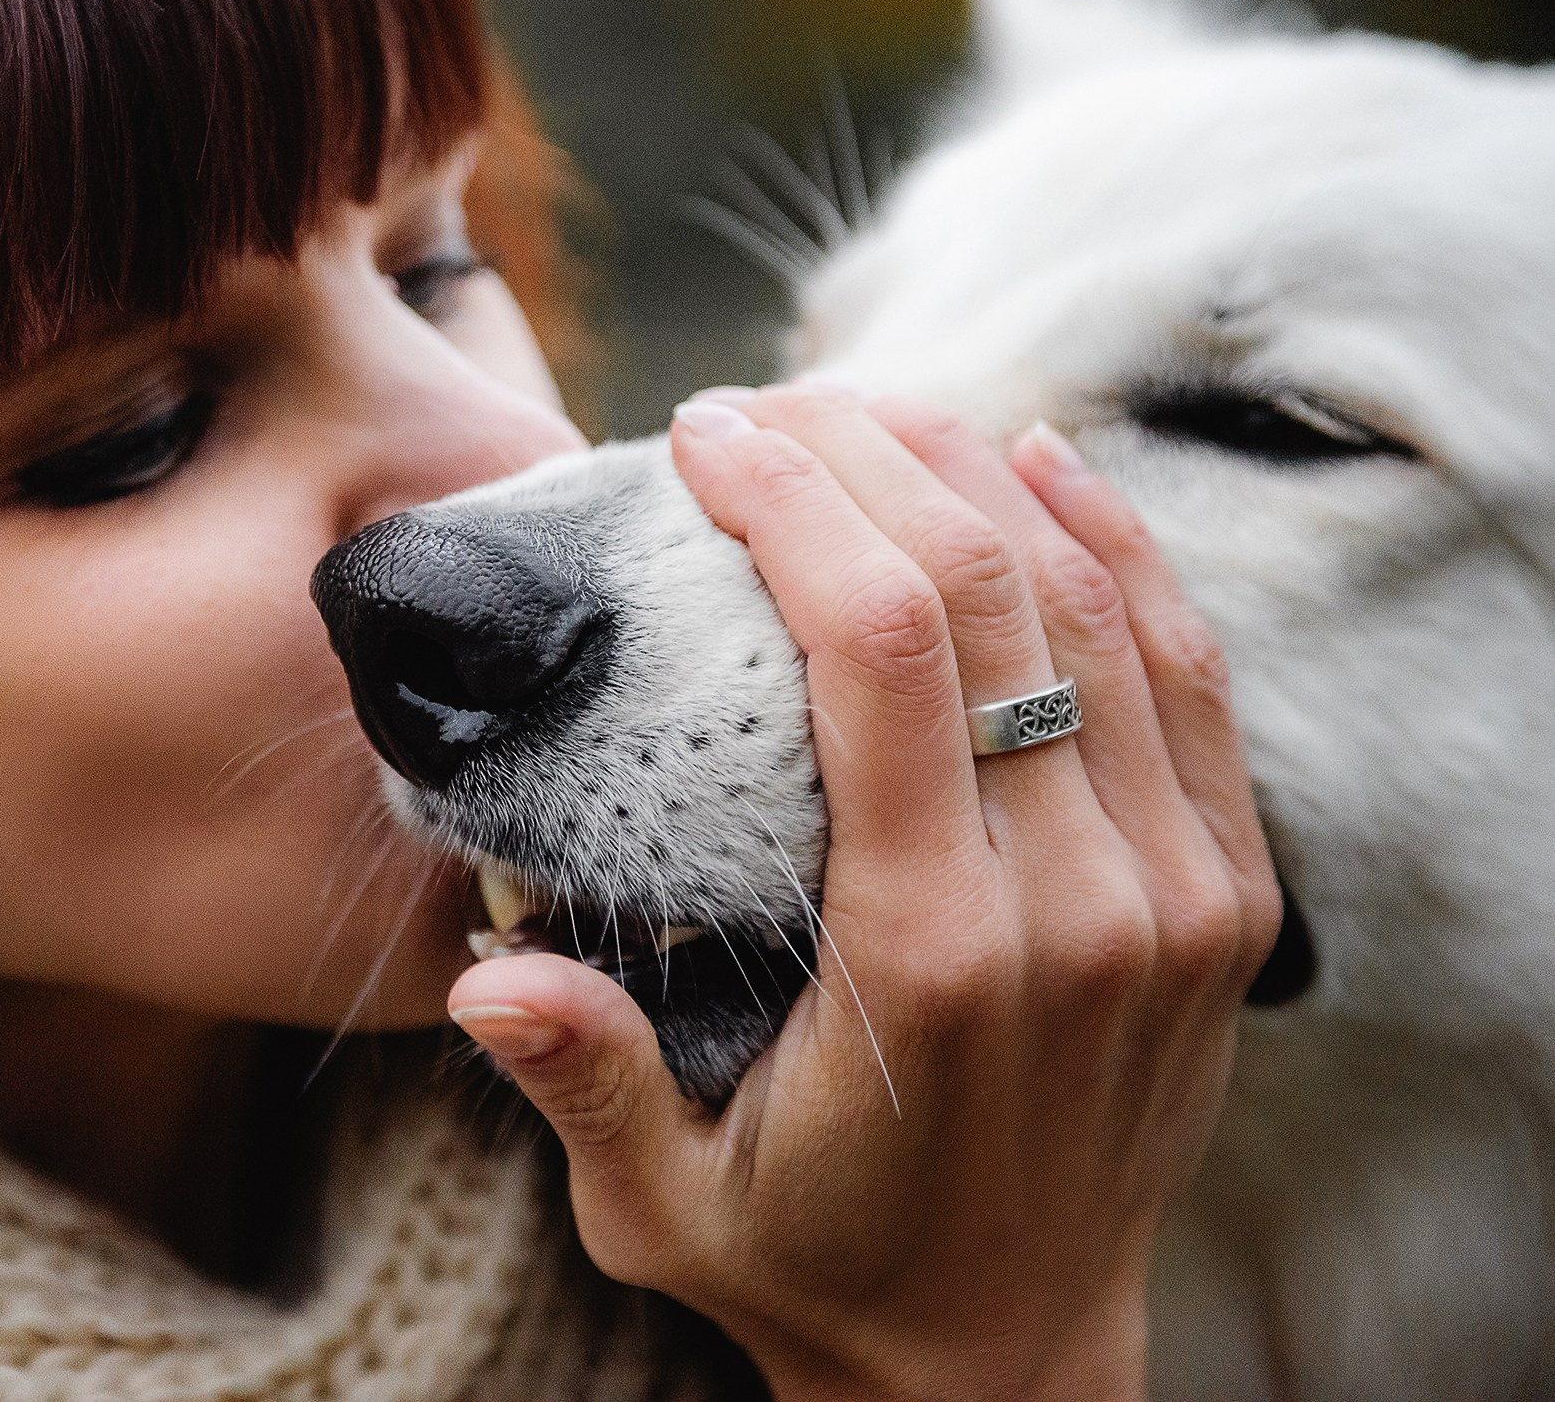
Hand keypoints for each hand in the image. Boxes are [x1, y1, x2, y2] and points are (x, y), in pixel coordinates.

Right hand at [446, 384, 1281, 1400]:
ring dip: (984, 478)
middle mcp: (1078, 906)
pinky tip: (1042, 465)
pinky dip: (1121, 548)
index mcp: (933, 957)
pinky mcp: (1225, 894)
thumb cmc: (815, 1263)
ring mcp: (1175, 894)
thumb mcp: (664, 1203)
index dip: (791, 506)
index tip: (705, 433)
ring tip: (873, 409)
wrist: (1005, 1362)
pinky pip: (1191, 674)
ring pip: (1101, 606)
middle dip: (866, 460)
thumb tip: (485, 972)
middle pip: (987, 595)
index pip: (879, 653)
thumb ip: (585, 1079)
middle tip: (764, 405)